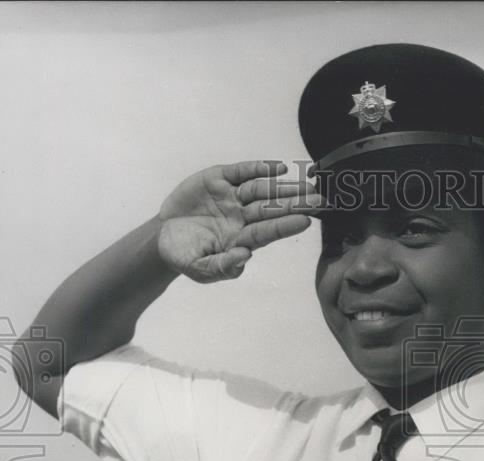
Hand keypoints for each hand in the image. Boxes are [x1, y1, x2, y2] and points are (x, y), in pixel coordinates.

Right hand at [158, 160, 323, 282]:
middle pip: (271, 209)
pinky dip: (259, 168)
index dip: (285, 225)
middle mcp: (241, 217)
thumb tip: (245, 256)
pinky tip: (278, 168)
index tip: (305, 221)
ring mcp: (232, 197)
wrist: (163, 236)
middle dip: (295, 204)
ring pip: (262, 190)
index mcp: (240, 239)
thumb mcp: (200, 268)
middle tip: (320, 200)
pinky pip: (242, 172)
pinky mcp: (219, 179)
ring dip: (283, 187)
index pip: (267, 232)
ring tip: (307, 184)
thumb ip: (223, 266)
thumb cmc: (186, 256)